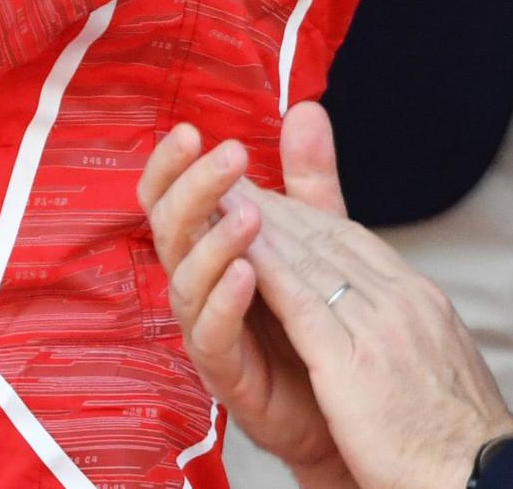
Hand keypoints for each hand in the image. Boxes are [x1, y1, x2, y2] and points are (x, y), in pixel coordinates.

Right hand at [140, 106, 352, 485]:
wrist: (342, 404)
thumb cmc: (313, 318)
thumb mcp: (315, 238)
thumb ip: (307, 181)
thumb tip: (306, 108)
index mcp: (209, 247)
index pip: (170, 199)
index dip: (170, 167)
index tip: (189, 130)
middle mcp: (197, 285)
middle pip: (171, 229)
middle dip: (195, 189)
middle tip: (230, 156)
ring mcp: (206, 329)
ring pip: (186, 280)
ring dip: (213, 243)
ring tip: (247, 214)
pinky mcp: (225, 373)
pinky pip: (211, 335)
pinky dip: (225, 302)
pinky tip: (247, 275)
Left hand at [224, 107, 512, 488]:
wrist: (479, 478)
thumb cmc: (456, 442)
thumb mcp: (437, 366)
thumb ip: (407, 330)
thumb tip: (392, 320)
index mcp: (422, 300)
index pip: (356, 243)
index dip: (310, 218)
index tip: (277, 202)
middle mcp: (404, 300)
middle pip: (330, 240)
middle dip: (280, 210)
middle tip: (238, 185)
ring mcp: (381, 327)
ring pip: (312, 262)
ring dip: (264, 228)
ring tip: (226, 202)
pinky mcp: (352, 363)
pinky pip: (302, 305)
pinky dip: (268, 272)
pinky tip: (240, 254)